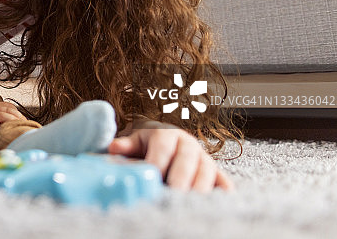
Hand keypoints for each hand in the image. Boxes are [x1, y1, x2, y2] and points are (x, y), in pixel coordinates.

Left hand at [107, 119, 233, 191]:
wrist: (167, 138)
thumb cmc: (148, 144)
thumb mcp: (136, 141)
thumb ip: (126, 146)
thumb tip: (113, 148)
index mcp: (166, 134)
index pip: (162, 148)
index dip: (157, 162)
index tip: (152, 177)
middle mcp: (187, 143)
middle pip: (186, 159)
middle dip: (181, 176)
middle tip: (175, 193)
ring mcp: (202, 156)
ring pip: (206, 168)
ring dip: (201, 185)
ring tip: (194, 201)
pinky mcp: (213, 169)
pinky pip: (221, 177)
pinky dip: (223, 187)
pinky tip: (223, 198)